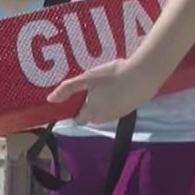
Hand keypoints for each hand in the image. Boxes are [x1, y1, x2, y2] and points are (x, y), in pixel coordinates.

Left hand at [45, 58, 161, 124]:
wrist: (144, 75)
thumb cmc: (113, 76)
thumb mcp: (87, 78)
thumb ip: (68, 89)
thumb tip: (50, 100)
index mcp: (91, 112)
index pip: (78, 119)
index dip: (75, 108)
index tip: (77, 95)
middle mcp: (104, 118)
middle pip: (91, 115)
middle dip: (89, 103)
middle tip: (92, 85)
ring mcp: (118, 115)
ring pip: (104, 112)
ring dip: (102, 101)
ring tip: (105, 83)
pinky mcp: (130, 110)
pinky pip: (116, 108)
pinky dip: (115, 99)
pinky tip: (118, 86)